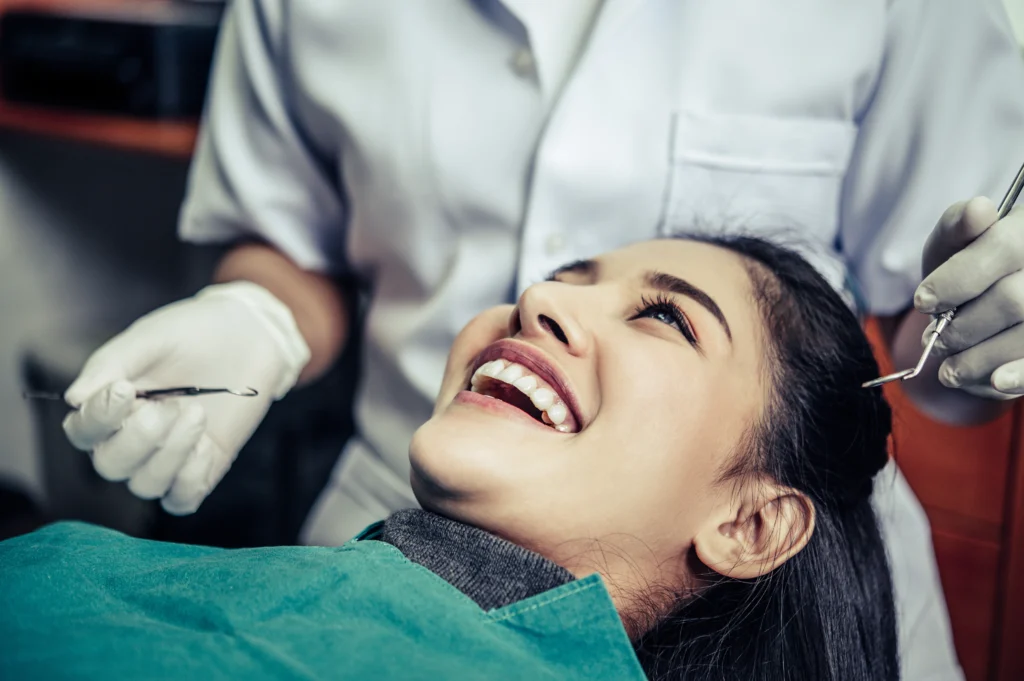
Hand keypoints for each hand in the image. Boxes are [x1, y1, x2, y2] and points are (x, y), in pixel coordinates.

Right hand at [62, 282, 309, 513]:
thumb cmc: (194, 333)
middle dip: (140, 439)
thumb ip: (112, 363)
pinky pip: (181, 499)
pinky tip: (206, 446)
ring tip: (197, 414)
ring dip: (171, 453)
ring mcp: (166, 456)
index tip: (126, 389)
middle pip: (110, 465)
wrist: (249, 336)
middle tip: (172, 405)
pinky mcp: (200, 468)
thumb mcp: (152, 337)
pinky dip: (191, 479)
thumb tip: (74, 398)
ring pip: (145, 484)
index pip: (83, 431)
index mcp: (111, 405)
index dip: (97, 419)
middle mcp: (131, 437)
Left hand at [915, 197, 1023, 399]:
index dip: (957, 279)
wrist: (989, 307)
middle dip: (962, 327)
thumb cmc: (968, 270)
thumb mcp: (953, 245)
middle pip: (1013, 300)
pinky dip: (1017, 375)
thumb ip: (957, 227)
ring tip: (950, 368)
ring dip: (978, 358)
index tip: (922, 302)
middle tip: (934, 340)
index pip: (1002, 248)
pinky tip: (996, 381)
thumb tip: (978, 209)